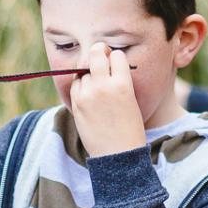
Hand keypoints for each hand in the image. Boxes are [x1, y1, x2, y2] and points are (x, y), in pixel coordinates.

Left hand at [68, 42, 146, 156]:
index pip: (116, 55)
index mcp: (123, 84)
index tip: (115, 61)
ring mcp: (87, 95)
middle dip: (99, 51)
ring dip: (90, 73)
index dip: (116, 57)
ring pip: (84, 71)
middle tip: (101, 55)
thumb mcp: (132, 100)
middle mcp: (103, 86)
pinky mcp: (76, 104)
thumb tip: (108, 63)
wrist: (118, 155)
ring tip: (98, 85)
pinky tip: (89, 94)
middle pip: (95, 53)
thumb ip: (121, 80)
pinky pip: (76, 85)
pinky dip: (81, 85)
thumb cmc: (131, 129)